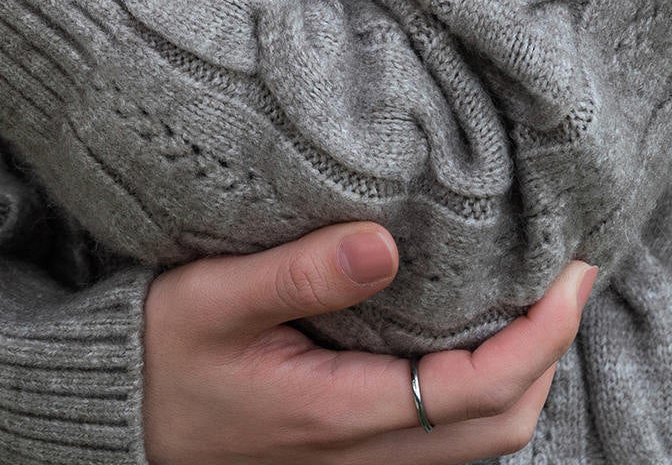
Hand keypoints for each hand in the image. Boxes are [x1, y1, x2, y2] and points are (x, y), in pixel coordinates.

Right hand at [144, 223, 596, 463]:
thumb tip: (386, 242)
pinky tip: (471, 342)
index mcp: (336, 412)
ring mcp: (358, 462)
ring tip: (531, 304)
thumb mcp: (210, 299)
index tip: (567, 276)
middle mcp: (361, 452)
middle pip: (501, 426)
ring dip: (523, 378)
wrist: (118, 417)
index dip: (538, 336)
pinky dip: (484, 395)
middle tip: (564, 279)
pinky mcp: (348, 455)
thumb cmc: (156, 352)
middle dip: (548, 354)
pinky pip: (449, 442)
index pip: (476, 390)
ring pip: (483, 443)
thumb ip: (297, 273)